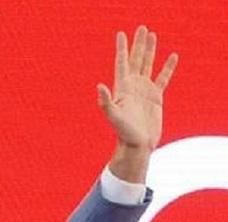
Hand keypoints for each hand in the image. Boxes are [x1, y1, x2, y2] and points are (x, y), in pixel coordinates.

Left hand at [97, 26, 176, 152]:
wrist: (137, 145)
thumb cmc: (123, 133)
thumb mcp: (113, 116)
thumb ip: (106, 102)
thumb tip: (99, 86)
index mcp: (122, 88)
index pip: (122, 63)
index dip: (121, 48)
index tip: (121, 34)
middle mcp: (132, 86)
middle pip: (136, 60)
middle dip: (138, 44)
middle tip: (141, 28)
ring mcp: (144, 91)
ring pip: (148, 65)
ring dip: (150, 50)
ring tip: (152, 35)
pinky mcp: (155, 97)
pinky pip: (163, 78)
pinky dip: (167, 67)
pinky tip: (172, 56)